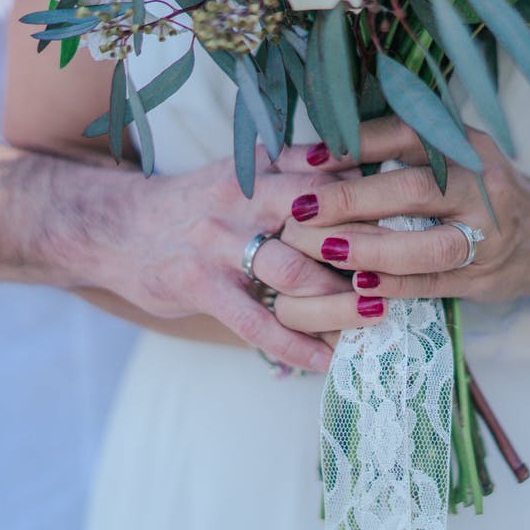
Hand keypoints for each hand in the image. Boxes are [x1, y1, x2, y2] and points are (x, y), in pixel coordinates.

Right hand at [85, 146, 382, 371]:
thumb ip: (296, 173)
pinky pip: (257, 322)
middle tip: (411, 272)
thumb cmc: (195, 205)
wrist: (113, 227)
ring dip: (341, 300)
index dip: (375, 195)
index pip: (331, 172)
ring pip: (295, 272)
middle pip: (322, 218)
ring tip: (378, 318)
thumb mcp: (242, 173)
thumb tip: (367, 179)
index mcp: (261, 166)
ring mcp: (220, 242)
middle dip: (368, 247)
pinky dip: (295, 345)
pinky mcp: (199, 285)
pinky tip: (325, 363)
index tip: (417, 216)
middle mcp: (245, 198)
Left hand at [277, 117, 529, 302]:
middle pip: (415, 189)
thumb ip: (389, 153)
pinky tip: (359, 284)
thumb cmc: (475, 191)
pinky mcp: (483, 276)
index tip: (304, 159)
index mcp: (463, 145)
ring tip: (325, 250)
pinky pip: (436, 282)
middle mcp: (480, 184)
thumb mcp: (446, 156)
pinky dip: (396, 284)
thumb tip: (307, 156)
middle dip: (352, 200)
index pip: (404, 135)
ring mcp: (487, 234)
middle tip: (301, 211)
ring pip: (429, 244)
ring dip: (372, 248)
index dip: (353, 145)